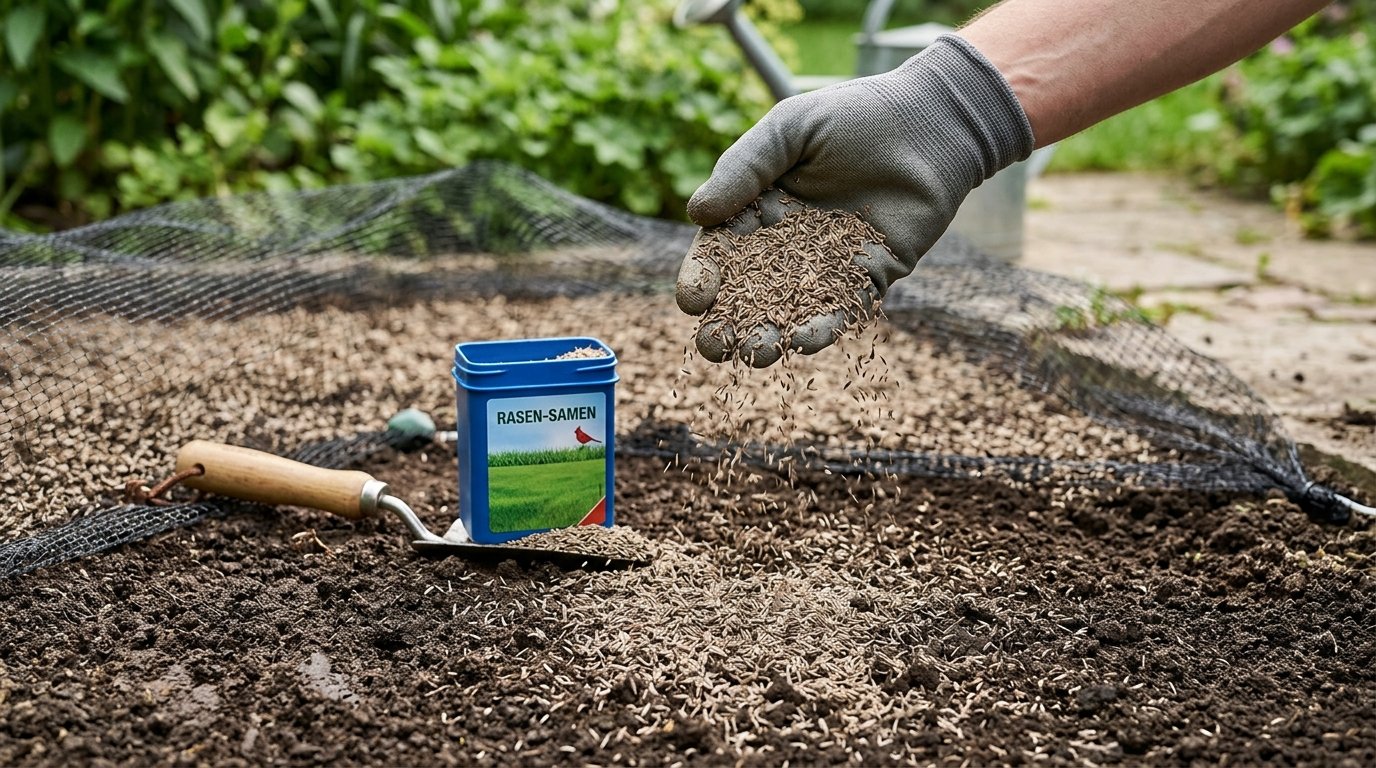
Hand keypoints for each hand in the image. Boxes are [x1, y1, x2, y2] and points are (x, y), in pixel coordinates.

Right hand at [677, 34, 1033, 365]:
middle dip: (729, 322)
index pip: (721, 251)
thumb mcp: (789, 129)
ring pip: (793, 309)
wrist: (930, 124)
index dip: (704, 276)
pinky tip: (803, 341)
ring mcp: (830, 263)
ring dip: (772, 334)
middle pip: (750, 291)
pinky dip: (824, 326)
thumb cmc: (854, 115)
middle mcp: (789, 242)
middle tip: (713, 346)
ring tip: (757, 353)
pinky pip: (843, 308)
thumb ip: (744, 168)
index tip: (692, 298)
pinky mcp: (872, 276)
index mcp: (759, 208)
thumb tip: (695, 214)